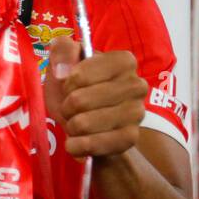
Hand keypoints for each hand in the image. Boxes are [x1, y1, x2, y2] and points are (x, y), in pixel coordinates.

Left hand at [43, 38, 147, 160]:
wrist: (91, 127)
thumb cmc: (77, 91)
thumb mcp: (64, 66)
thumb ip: (61, 52)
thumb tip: (63, 70)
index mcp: (123, 61)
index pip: (79, 75)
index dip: (67, 84)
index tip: (71, 86)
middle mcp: (136, 85)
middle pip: (79, 101)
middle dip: (67, 108)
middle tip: (72, 108)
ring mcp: (136, 113)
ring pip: (84, 123)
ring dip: (71, 127)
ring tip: (77, 123)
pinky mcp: (130, 138)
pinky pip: (93, 144)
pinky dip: (77, 146)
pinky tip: (78, 142)